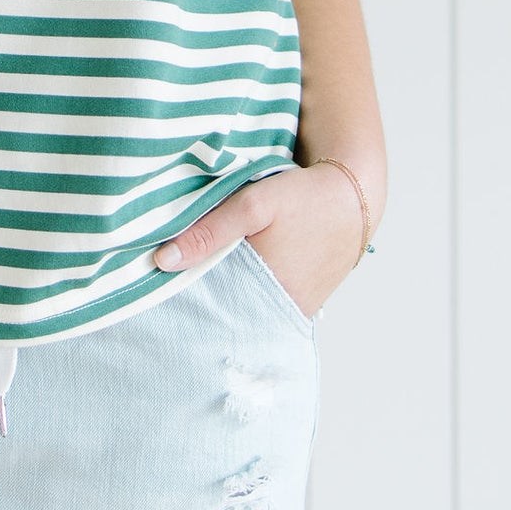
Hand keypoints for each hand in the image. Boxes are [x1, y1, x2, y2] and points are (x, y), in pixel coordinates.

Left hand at [151, 159, 366, 320]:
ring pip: (244, 308)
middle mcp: (281, 312)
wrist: (353, 196)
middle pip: (227, 312)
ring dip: (223, 293)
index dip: (185, 298)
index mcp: (267, 295)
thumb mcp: (254, 205)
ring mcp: (293, 309)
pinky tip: (230, 273)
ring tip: (198, 277)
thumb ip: (210, 232)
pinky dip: (244, 290)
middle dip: (201, 299)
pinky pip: (262, 302)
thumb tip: (162, 261)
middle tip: (171, 284)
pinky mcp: (300, 301)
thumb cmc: (305, 198)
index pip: (211, 310)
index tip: (157, 289)